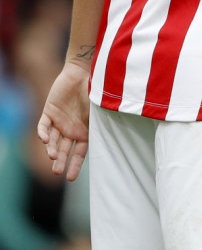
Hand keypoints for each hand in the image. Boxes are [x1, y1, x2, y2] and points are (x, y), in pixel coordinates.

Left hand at [37, 61, 90, 180]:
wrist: (84, 72)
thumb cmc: (96, 91)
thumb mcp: (101, 111)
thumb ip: (101, 125)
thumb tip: (111, 142)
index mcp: (84, 132)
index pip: (79, 153)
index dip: (75, 165)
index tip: (71, 178)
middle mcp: (71, 129)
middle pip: (63, 150)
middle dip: (60, 162)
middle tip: (57, 172)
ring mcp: (59, 121)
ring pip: (52, 141)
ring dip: (51, 149)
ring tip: (52, 156)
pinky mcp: (49, 112)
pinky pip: (43, 126)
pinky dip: (43, 134)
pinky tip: (45, 140)